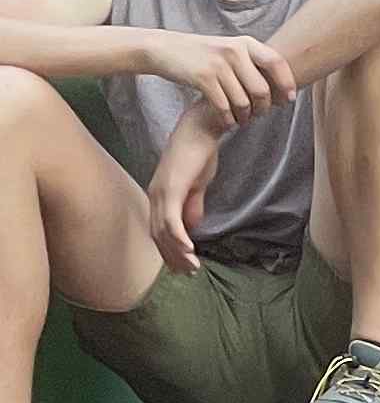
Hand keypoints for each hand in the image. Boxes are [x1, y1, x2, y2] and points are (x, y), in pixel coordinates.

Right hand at [141, 27, 293, 127]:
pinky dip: (229, 119)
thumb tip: (280, 85)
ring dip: (246, 116)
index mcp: (245, 43)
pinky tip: (228, 122)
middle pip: (262, 89)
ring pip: (244, 102)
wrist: (165, 49)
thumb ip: (252, 61)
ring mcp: (218, 64)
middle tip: (259, 115)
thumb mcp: (229, 48)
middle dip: (264, 108)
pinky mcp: (203, 78)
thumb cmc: (202, 53)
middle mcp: (234, 51)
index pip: (277, 62)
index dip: (287, 83)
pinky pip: (225, 107)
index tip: (289, 100)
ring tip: (243, 120)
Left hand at [146, 110, 219, 273]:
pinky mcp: (172, 190)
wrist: (201, 130)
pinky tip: (191, 250)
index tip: (184, 267)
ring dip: (178, 252)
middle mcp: (155, 196)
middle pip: (158, 236)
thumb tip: (192, 226)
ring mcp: (161, 193)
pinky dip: (179, 237)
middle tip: (190, 272)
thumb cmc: (200, 154)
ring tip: (193, 266)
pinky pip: (172, 220)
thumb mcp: (197, 185)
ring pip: (164, 232)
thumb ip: (193, 205)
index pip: (159, 231)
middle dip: (174, 258)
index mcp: (160, 196)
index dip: (170, 252)